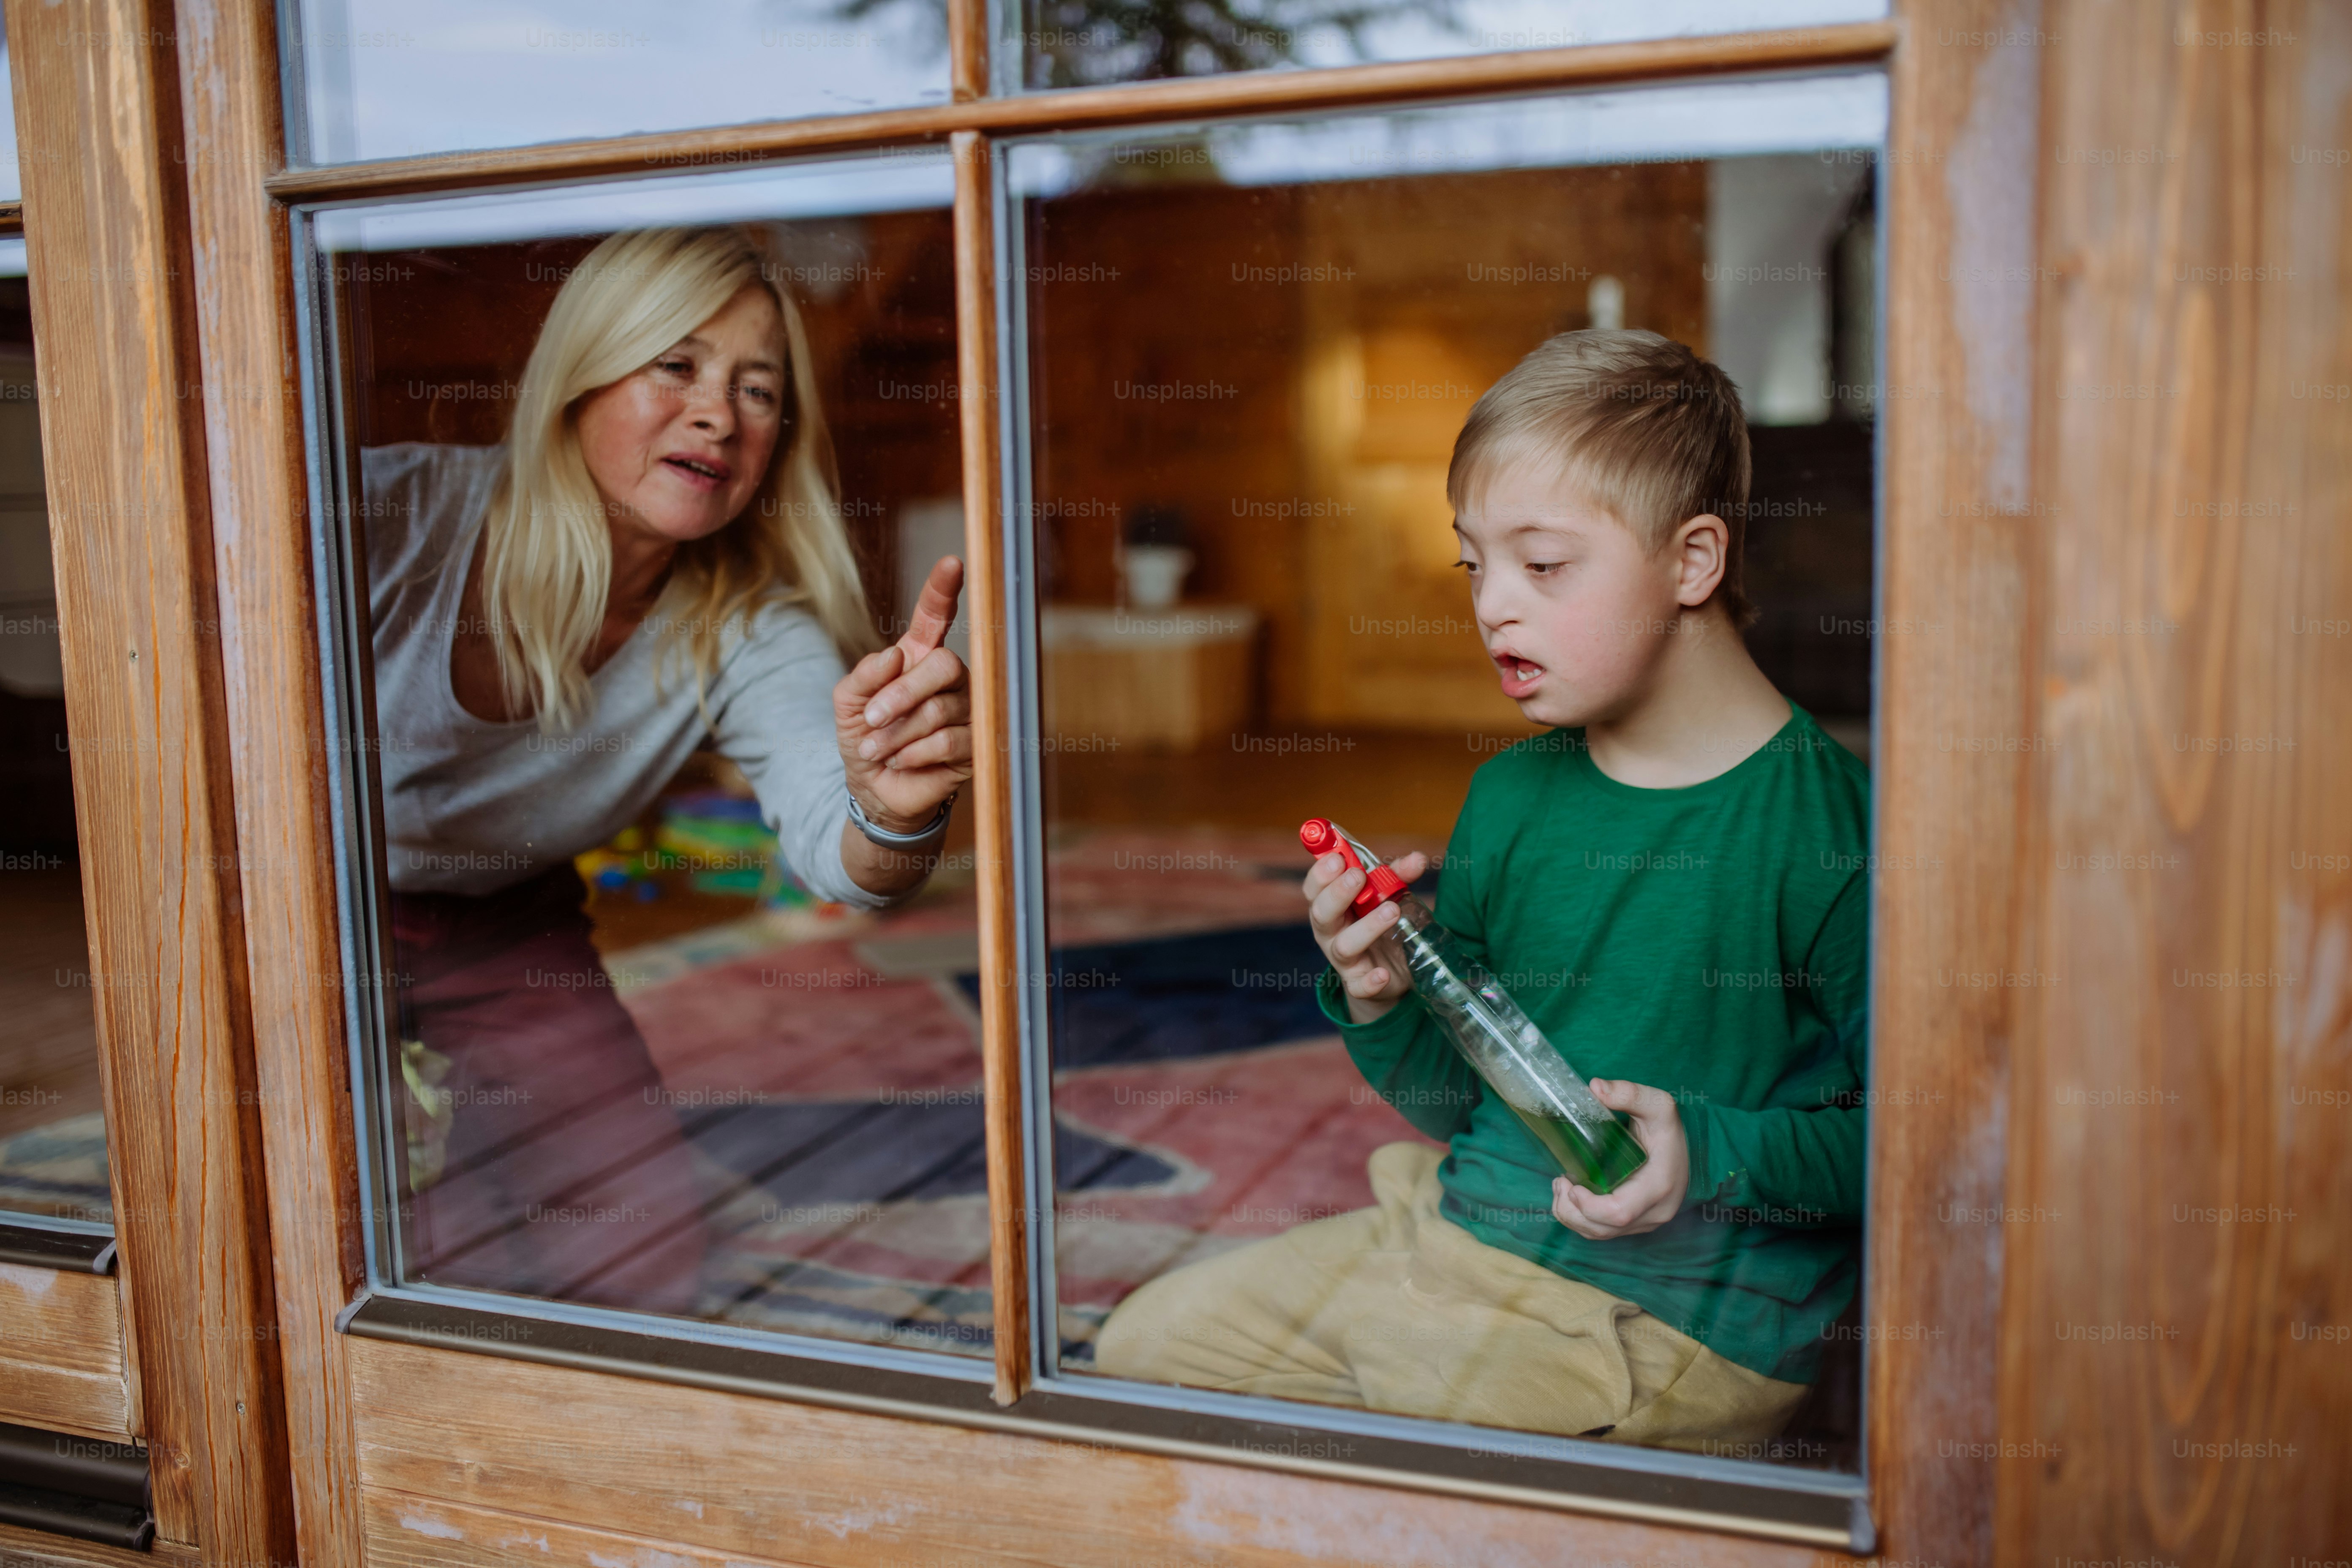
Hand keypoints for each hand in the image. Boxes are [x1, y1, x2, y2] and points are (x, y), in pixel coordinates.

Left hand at [834, 557, 973, 831]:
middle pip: (945, 664)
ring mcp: (968, 710)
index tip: (951, 563)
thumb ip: (862, 676)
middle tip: (873, 719)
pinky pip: (949, 741)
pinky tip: (901, 762)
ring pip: (941, 708)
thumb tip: (894, 657)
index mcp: (919, 657)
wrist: (876, 791)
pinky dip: (914, 754)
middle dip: (902, 694)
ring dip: (898, 733)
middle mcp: (950, 677)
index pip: (935, 616)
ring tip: (877, 750)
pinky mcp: (975, 746)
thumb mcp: (847, 705)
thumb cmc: (866, 739)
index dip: (943, 589)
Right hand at [1302, 848, 1428, 1022]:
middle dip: (1337, 893)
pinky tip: (1383, 974)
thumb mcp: (1384, 896)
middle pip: (1322, 913)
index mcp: (1330, 906)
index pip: (1314, 888)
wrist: (1386, 973)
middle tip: (1357, 876)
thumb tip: (1418, 859)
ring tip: (1392, 910)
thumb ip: (1397, 876)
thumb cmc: (1376, 923)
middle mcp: (1330, 932)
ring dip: (1367, 927)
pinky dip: (1370, 981)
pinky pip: (1359, 986)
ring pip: (1344, 945)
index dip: (1321, 872)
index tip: (1338, 858)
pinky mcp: (1359, 984)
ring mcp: (1343, 960)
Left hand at [1549, 1080, 1689, 1239]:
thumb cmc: (1668, 1129)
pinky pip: (1604, 1232)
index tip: (1570, 1184)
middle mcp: (1655, 1212)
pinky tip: (1571, 1198)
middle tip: (1559, 1182)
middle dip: (1571, 1211)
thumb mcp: (1657, 1105)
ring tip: (1560, 1188)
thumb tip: (1595, 1087)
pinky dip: (1581, 1220)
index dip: (1588, 1205)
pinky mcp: (1637, 1224)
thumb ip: (1630, 1094)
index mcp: (1659, 1186)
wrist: (1687, 1150)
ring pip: (1600, 1234)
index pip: (1620, 1212)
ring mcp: (1646, 1222)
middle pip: (1604, 1229)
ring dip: (1572, 1217)